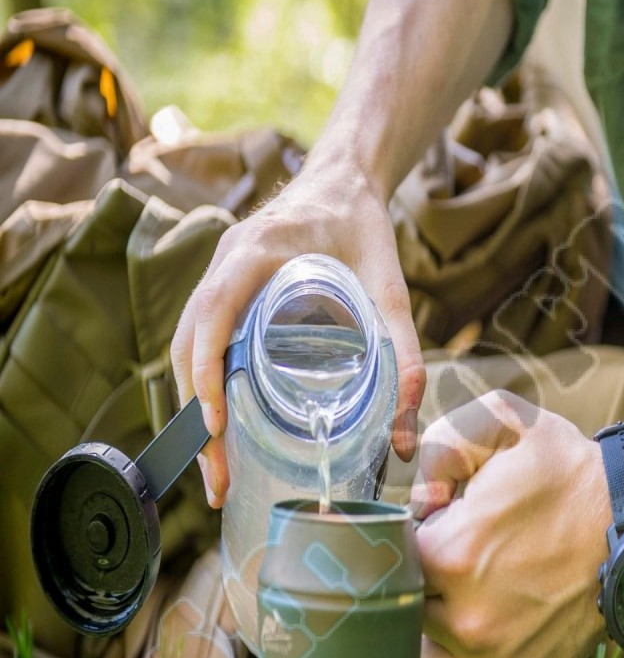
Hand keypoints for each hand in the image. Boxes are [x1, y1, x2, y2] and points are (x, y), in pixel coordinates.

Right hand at [169, 162, 424, 506]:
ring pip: (184, 345)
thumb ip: (406, 355)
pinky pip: (197, 338)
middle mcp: (225, 260)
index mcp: (257, 249)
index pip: (213, 312)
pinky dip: (200, 384)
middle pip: (187, 342)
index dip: (206, 370)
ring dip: (192, 406)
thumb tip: (405, 441)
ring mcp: (217, 272)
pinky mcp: (222, 286)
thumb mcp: (392, 289)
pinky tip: (218, 427)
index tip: (217, 425)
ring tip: (215, 467)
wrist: (343, 180)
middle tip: (217, 477)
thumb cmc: (365, 227)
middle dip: (196, 412)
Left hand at [410, 391, 610, 657]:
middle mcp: (465, 622)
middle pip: (398, 617)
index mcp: (450, 554)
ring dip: (430, 645)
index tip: (433, 533)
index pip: (387, 561)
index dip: (407, 544)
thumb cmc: (568, 474)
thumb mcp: (506, 423)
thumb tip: (417, 499)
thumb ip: (441, 443)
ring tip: (460, 612)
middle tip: (452, 569)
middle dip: (416, 590)